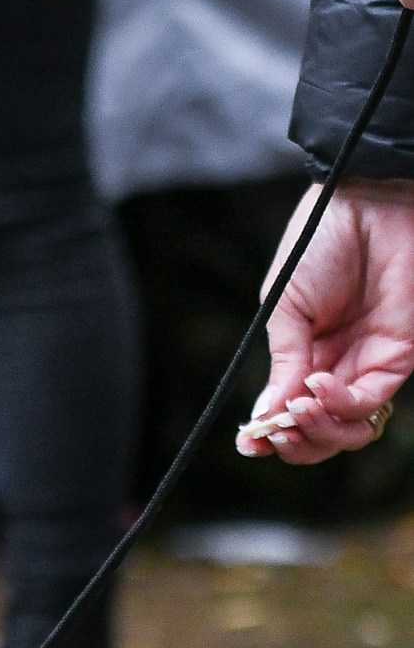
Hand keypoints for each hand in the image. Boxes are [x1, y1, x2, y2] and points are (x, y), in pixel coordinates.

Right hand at [238, 178, 413, 462]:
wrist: (368, 204)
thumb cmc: (320, 244)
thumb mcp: (284, 308)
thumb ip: (283, 362)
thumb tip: (267, 414)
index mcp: (304, 354)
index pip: (290, 411)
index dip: (270, 435)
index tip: (249, 443)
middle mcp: (338, 365)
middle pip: (321, 432)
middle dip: (295, 442)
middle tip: (274, 430)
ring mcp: (369, 362)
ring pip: (348, 429)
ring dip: (318, 432)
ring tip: (297, 410)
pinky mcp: (399, 354)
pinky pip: (369, 401)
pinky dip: (340, 406)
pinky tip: (317, 386)